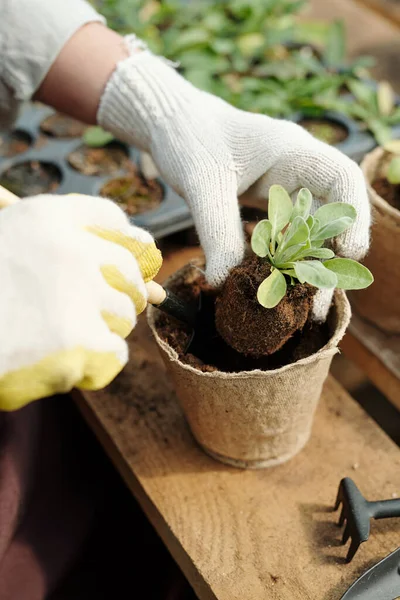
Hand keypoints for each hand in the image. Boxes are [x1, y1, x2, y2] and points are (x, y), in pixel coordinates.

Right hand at [0, 193, 160, 410]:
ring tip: (49, 337)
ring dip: (96, 331)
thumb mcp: (11, 247)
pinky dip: (92, 365)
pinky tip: (53, 361)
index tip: (121, 264)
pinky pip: (114, 355)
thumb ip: (68, 252)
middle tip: (73, 313)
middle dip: (111, 295)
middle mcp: (69, 246)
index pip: (112, 220)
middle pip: (128, 271)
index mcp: (45, 216)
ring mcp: (77, 293)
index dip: (124, 245)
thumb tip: (150, 281)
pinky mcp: (80, 341)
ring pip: (124, 315)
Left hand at [98, 36, 370, 319]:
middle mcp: (298, 171)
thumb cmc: (188, 138)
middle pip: (332, 217)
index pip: (342, 179)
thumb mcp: (201, 185)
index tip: (346, 253)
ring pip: (312, 232)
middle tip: (320, 306)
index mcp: (292, 151)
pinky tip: (281, 289)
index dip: (353, 217)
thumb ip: (217, 231)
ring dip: (310, 269)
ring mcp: (286, 187)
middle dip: (329, 261)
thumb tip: (224, 283)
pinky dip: (286, 262)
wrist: (172, 124)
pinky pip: (288, 236)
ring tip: (308, 311)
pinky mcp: (270, 203)